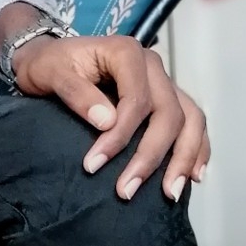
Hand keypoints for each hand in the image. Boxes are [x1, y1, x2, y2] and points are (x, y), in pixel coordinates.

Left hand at [9, 32, 209, 201]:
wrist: (50, 58)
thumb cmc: (49, 64)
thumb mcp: (51, 73)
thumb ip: (76, 92)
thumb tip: (107, 121)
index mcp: (126, 52)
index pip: (137, 99)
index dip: (120, 135)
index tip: (93, 165)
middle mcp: (152, 66)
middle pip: (168, 114)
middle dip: (149, 157)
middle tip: (125, 191)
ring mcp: (163, 83)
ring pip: (190, 120)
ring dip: (183, 158)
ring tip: (170, 193)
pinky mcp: (167, 99)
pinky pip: (193, 123)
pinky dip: (197, 149)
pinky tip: (194, 176)